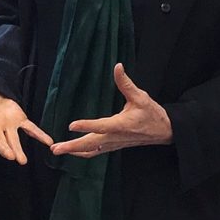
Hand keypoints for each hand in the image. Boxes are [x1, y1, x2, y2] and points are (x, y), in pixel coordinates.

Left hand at [51, 64, 172, 158]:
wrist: (164, 131)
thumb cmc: (152, 113)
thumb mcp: (141, 97)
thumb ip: (126, 83)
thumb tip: (118, 67)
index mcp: (121, 124)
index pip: (101, 126)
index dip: (87, 126)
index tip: (71, 125)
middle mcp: (115, 137)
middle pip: (91, 144)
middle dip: (72, 146)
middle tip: (55, 148)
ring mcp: (114, 144)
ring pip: (91, 151)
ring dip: (74, 151)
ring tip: (57, 150)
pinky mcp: (114, 146)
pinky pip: (96, 152)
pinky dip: (83, 153)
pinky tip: (73, 151)